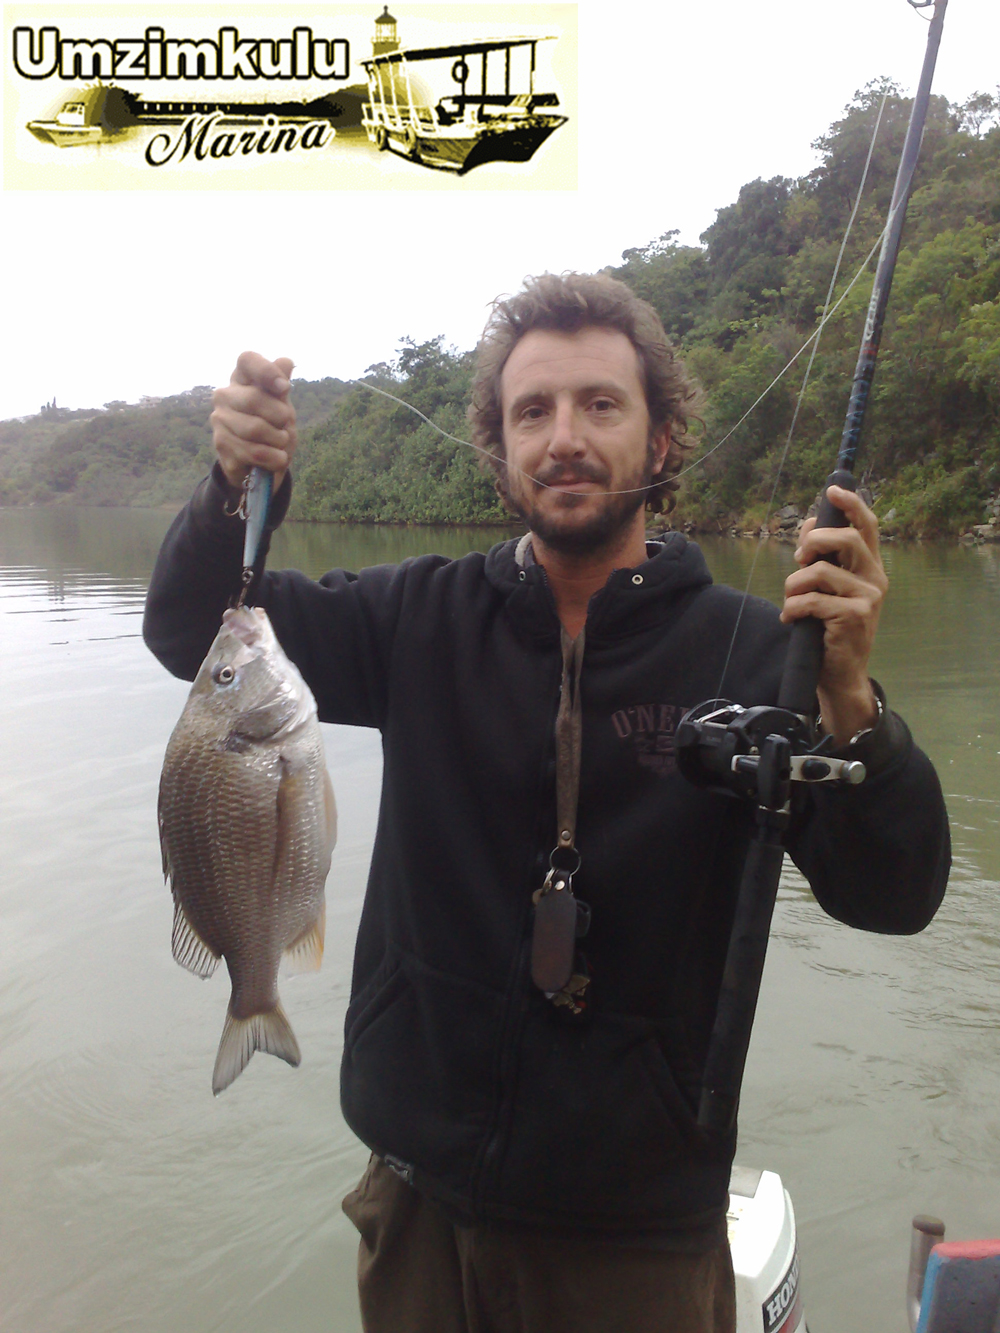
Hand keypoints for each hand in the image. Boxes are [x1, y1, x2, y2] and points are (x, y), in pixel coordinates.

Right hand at [210, 352, 296, 491]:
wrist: (260, 461)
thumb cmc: (271, 425)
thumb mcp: (282, 404)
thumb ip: (281, 384)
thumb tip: (286, 361)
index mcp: (241, 378)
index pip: (247, 360)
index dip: (266, 371)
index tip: (284, 388)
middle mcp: (224, 395)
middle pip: (254, 398)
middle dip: (279, 416)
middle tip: (286, 425)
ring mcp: (219, 420)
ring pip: (255, 428)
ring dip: (278, 440)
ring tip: (281, 442)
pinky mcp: (221, 445)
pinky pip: (254, 452)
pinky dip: (273, 458)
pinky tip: (276, 457)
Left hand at [780, 485, 888, 745]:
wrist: (840, 672)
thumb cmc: (829, 628)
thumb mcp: (827, 589)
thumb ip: (821, 559)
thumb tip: (808, 527)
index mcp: (870, 567)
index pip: (867, 527)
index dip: (851, 505)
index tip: (832, 490)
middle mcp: (875, 578)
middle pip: (846, 539)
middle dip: (813, 542)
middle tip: (799, 560)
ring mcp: (868, 598)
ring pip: (819, 572)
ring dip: (794, 586)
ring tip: (792, 602)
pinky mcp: (854, 617)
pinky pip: (811, 600)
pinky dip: (792, 608)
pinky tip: (791, 619)